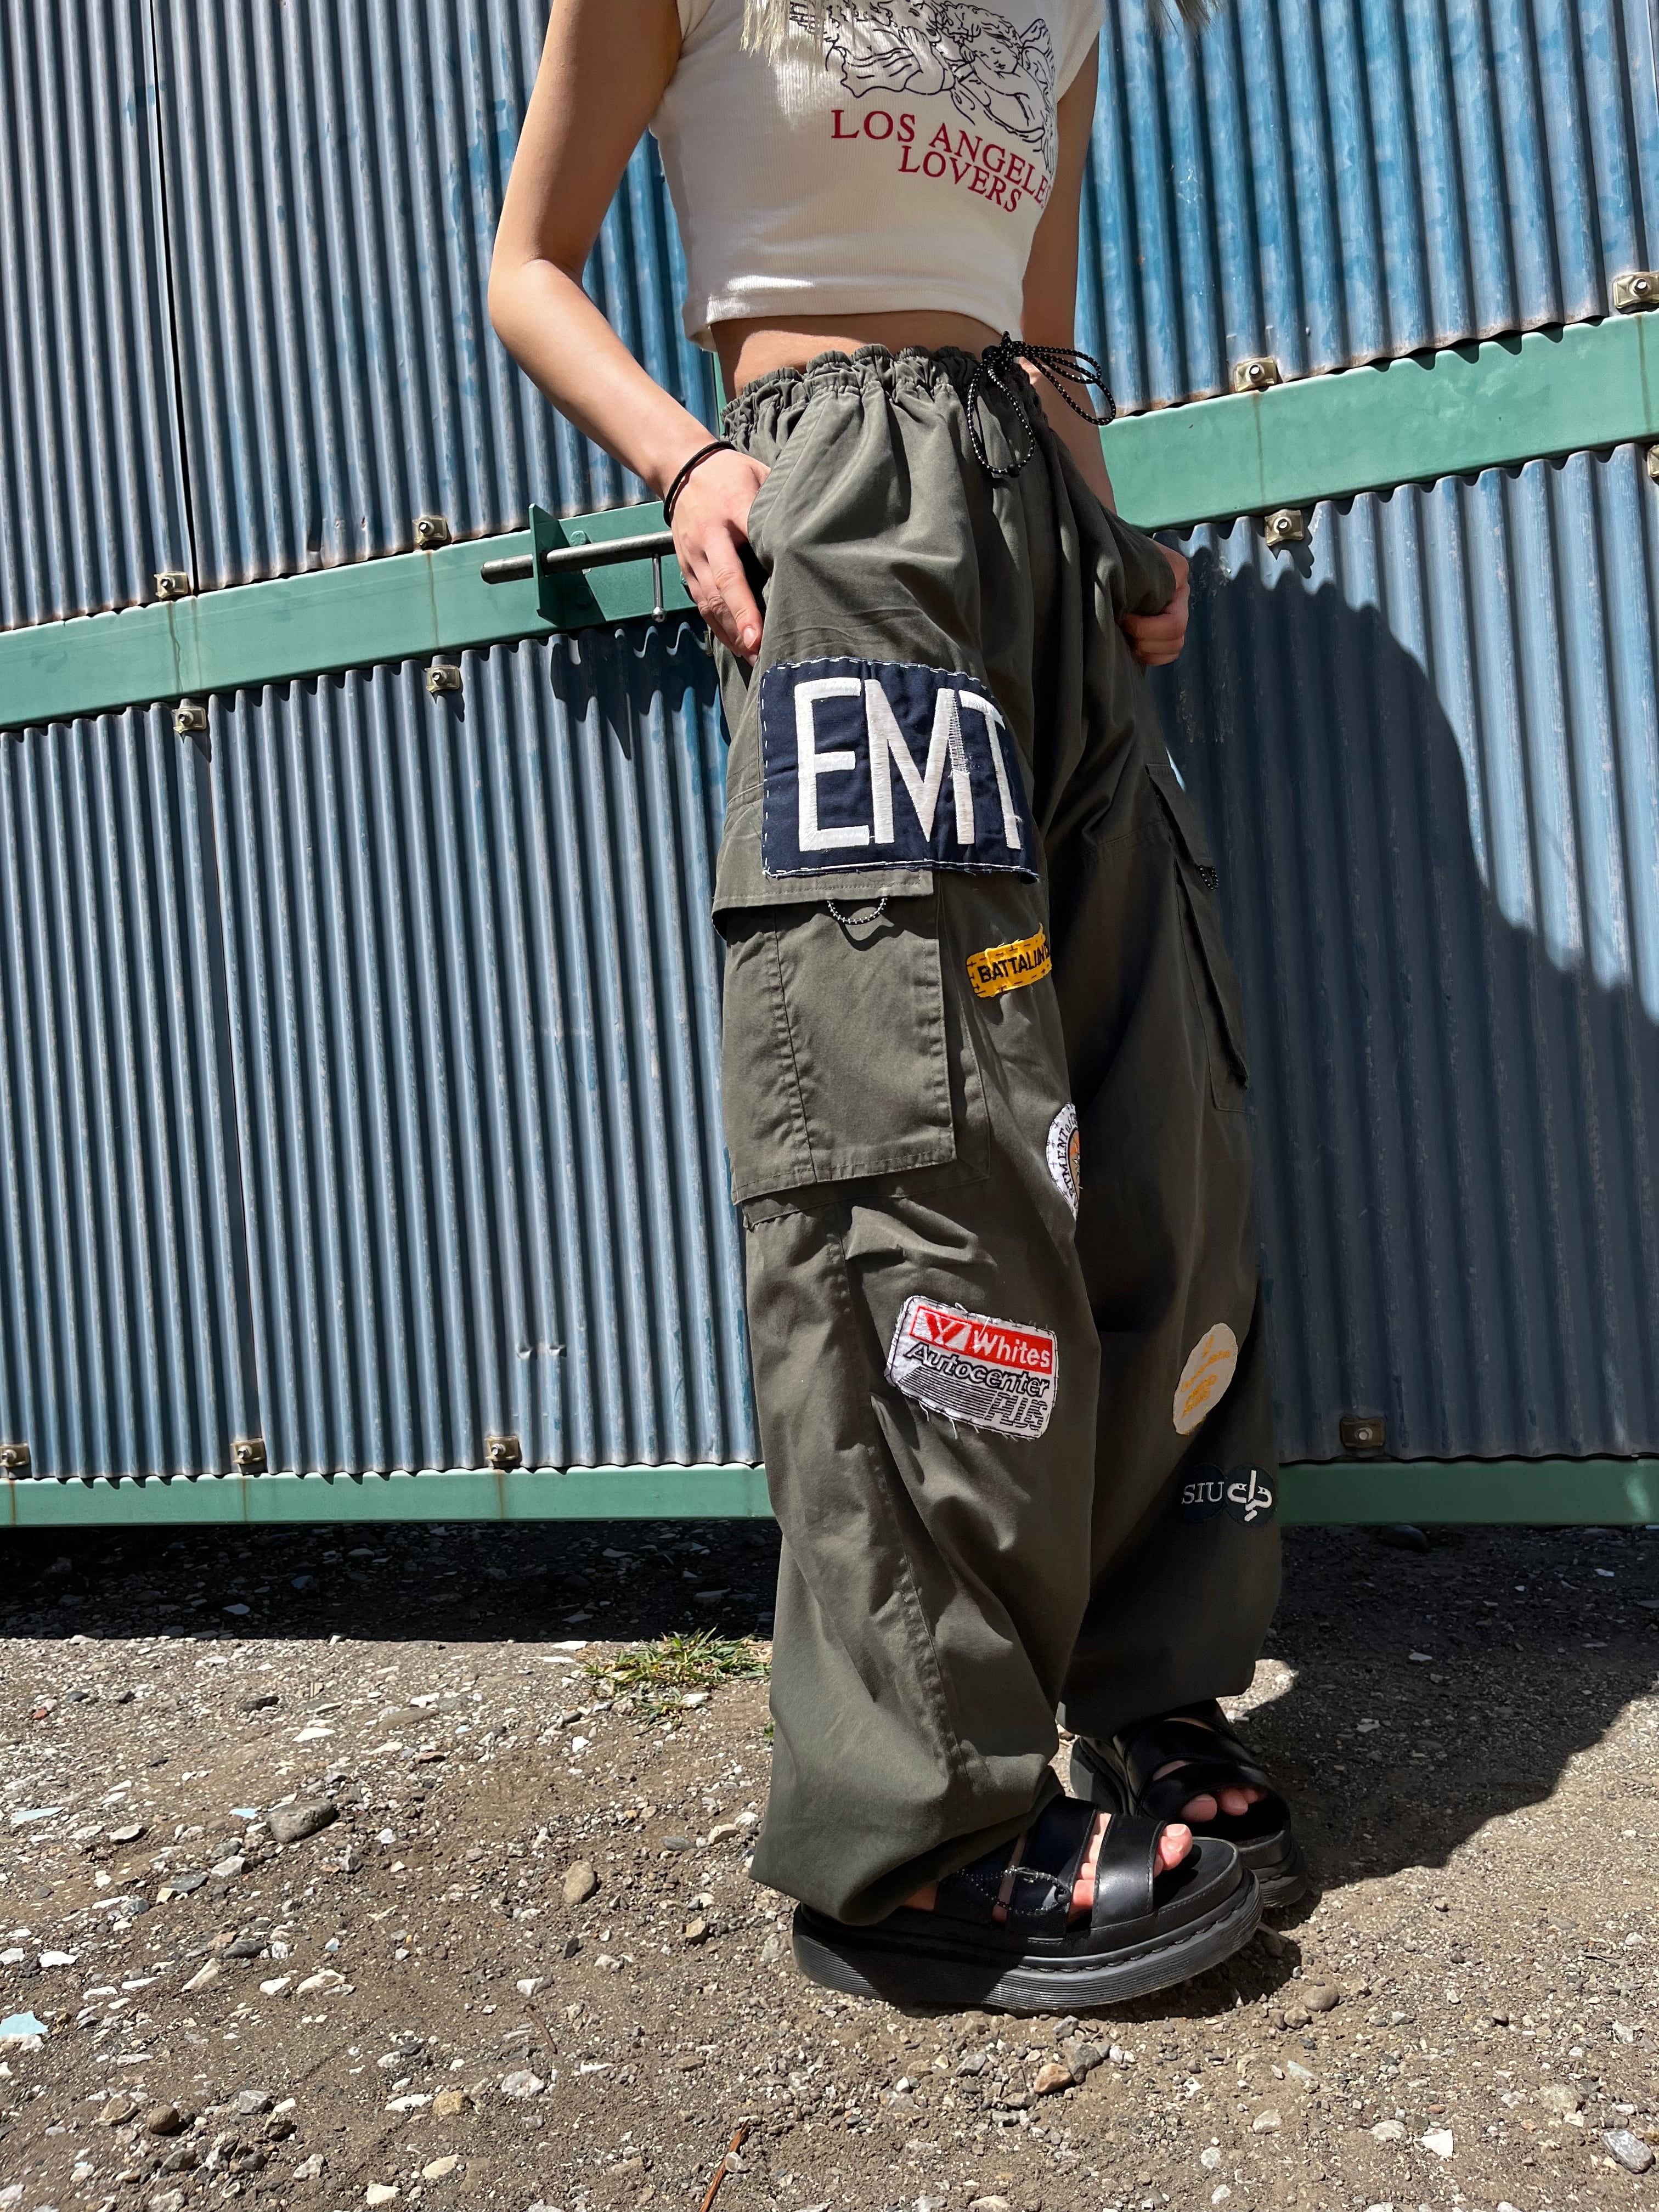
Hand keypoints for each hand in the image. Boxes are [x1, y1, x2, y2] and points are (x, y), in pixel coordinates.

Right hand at [667, 448, 770, 662]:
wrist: (682, 470)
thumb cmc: (731, 475)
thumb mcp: (759, 476)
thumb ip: (779, 503)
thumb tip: (813, 530)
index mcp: (732, 505)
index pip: (750, 538)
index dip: (762, 568)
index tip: (778, 596)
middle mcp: (709, 535)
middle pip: (724, 581)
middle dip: (741, 615)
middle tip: (759, 645)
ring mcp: (694, 555)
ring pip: (710, 599)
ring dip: (731, 630)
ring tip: (754, 657)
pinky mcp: (687, 569)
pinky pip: (701, 604)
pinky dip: (719, 628)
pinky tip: (738, 646)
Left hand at [1119, 543, 1189, 667]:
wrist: (1120, 553)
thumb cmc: (1123, 554)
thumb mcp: (1130, 556)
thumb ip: (1134, 573)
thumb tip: (1123, 600)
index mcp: (1177, 576)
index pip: (1174, 622)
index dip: (1145, 628)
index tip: (1124, 617)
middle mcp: (1182, 597)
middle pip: (1176, 639)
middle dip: (1146, 640)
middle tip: (1124, 629)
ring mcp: (1177, 613)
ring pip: (1174, 649)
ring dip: (1147, 650)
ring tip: (1127, 637)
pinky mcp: (1166, 628)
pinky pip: (1167, 654)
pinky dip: (1150, 656)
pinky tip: (1132, 644)